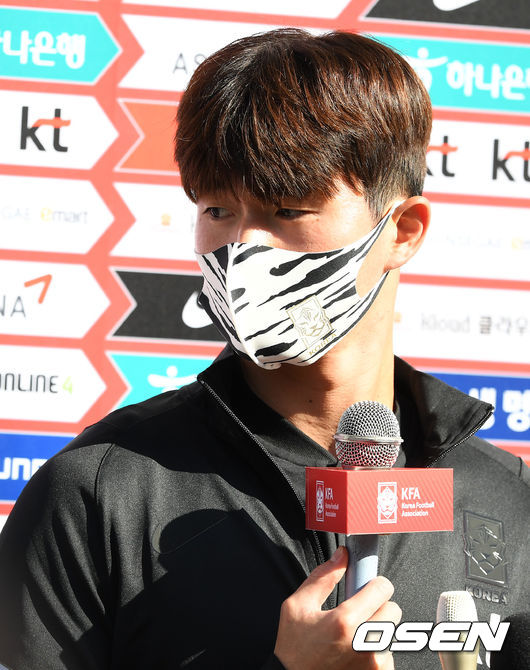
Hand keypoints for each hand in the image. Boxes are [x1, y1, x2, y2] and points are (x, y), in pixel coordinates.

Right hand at [274, 546, 400, 669]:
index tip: (366, 588)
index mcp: (344, 621)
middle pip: (393, 610)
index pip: (383, 589)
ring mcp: (373, 664)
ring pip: (391, 633)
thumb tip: (342, 555)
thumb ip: (323, 577)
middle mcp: (364, 643)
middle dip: (378, 607)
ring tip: (353, 637)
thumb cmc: (294, 647)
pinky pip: (388, 654)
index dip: (374, 584)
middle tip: (359, 612)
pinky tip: (356, 653)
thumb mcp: (298, 606)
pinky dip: (377, 651)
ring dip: (377, 630)